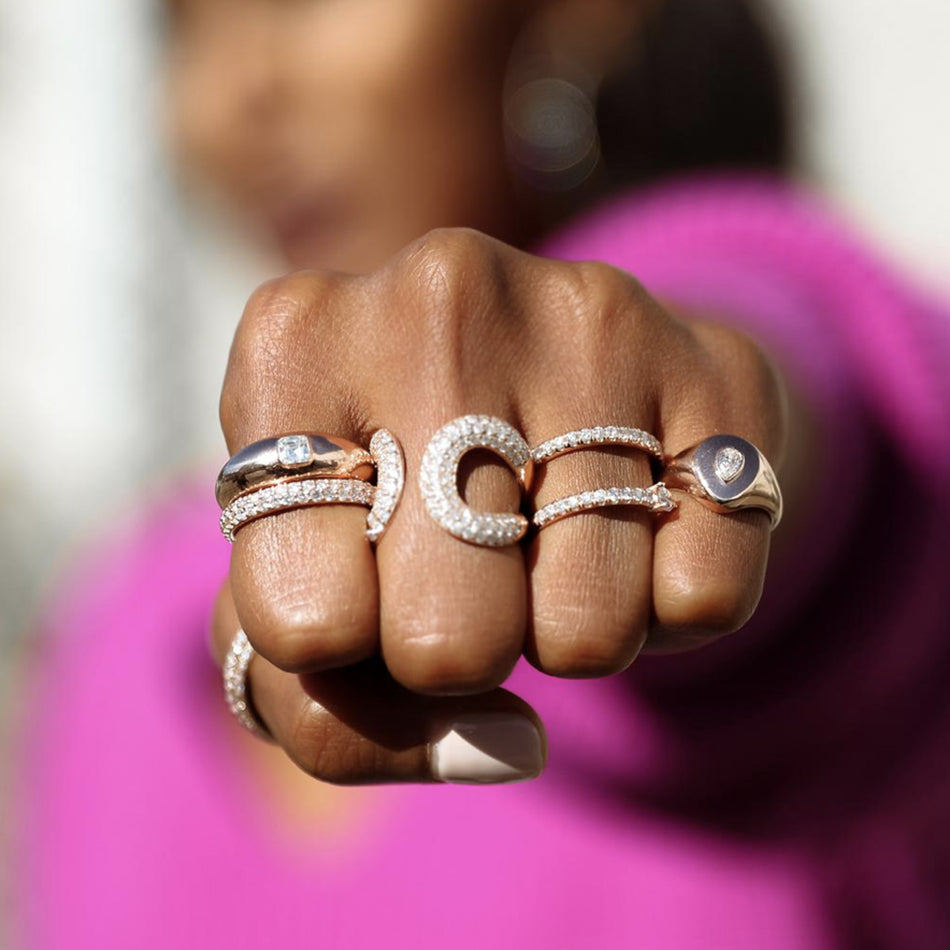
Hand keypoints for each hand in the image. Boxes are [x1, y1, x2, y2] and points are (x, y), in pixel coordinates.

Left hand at [210, 228, 787, 783]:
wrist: (530, 370)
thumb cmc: (384, 504)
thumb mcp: (299, 599)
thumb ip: (336, 720)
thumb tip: (510, 747)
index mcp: (293, 344)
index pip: (304, 627)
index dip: (343, 651)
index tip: (359, 583)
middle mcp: (436, 296)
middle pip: (449, 642)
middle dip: (456, 650)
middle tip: (460, 573)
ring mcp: (587, 318)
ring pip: (589, 631)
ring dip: (562, 630)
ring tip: (542, 540)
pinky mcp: (714, 365)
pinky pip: (707, 597)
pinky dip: (666, 610)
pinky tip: (628, 528)